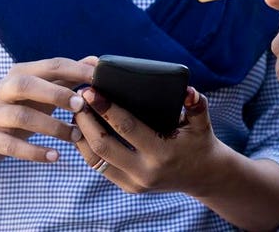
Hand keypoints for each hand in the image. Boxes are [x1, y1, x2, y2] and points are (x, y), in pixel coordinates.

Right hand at [0, 57, 93, 165]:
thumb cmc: (22, 108)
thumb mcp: (43, 92)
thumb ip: (68, 77)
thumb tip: (97, 62)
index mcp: (19, 73)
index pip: (50, 65)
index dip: (76, 70)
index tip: (100, 79)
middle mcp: (1, 89)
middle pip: (27, 85)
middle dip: (57, 94)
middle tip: (82, 105)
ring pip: (21, 117)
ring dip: (52, 127)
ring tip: (76, 136)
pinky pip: (11, 146)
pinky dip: (35, 152)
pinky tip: (55, 156)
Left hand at [73, 86, 222, 194]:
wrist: (202, 174)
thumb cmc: (199, 141)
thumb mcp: (202, 122)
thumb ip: (196, 104)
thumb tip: (187, 90)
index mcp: (162, 153)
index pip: (127, 128)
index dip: (107, 109)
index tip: (92, 91)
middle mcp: (144, 172)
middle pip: (103, 145)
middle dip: (86, 120)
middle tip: (78, 98)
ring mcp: (133, 182)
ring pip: (95, 159)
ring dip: (81, 135)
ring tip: (76, 112)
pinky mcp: (127, 186)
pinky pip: (99, 166)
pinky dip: (87, 147)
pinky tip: (83, 130)